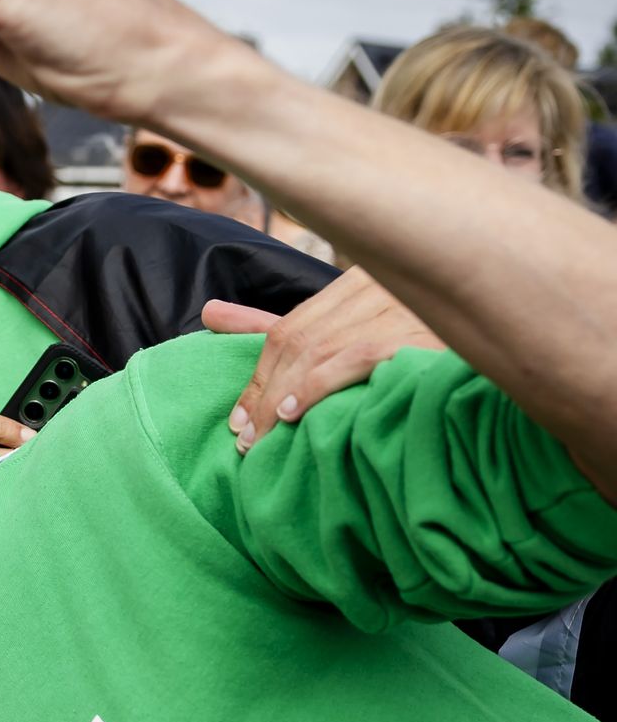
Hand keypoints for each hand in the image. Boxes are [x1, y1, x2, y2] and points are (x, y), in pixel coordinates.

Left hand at [202, 267, 444, 452]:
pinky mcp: (420, 335)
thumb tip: (209, 312)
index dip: (258, 373)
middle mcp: (378, 288)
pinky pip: (356, 356)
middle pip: (298, 340)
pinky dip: (319, 386)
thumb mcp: (354, 323)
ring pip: (318, 350)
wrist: (512, 326)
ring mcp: (400, 309)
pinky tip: (295, 414)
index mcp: (362, 283)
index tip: (238, 418)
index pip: (292, 327)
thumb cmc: (431, 338)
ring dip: (280, 397)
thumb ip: (286, 325)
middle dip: (261, 390)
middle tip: (243, 438)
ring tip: (260, 437)